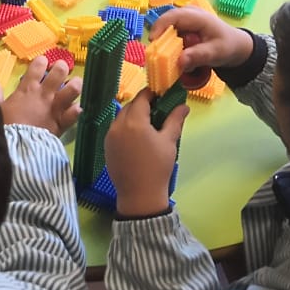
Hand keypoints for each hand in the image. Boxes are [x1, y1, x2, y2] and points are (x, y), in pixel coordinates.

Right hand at [0, 56, 82, 135]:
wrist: (17, 148)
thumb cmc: (5, 126)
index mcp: (28, 88)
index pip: (38, 65)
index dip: (42, 61)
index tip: (42, 63)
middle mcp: (44, 94)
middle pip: (60, 71)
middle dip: (61, 68)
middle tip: (60, 70)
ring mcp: (56, 107)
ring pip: (74, 88)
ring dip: (75, 85)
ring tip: (74, 85)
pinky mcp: (63, 122)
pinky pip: (75, 112)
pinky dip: (76, 110)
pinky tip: (76, 109)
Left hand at [106, 89, 188, 216]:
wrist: (140, 195)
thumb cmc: (157, 167)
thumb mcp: (169, 141)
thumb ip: (175, 120)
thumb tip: (184, 106)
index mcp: (135, 121)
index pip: (142, 98)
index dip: (151, 94)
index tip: (160, 96)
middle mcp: (118, 125)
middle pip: (130, 106)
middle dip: (142, 105)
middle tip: (157, 111)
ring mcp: (110, 136)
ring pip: (121, 117)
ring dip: (132, 116)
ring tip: (147, 126)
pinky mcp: (106, 146)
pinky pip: (115, 129)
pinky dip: (125, 128)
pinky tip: (136, 138)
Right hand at [151, 6, 252, 78]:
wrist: (235, 45)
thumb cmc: (227, 46)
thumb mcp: (216, 53)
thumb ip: (199, 56)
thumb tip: (180, 62)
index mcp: (196, 16)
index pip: (172, 17)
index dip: (159, 28)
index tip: (152, 43)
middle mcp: (187, 14)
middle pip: (165, 23)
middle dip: (158, 39)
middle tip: (155, 57)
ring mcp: (183, 19)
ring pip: (165, 30)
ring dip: (163, 45)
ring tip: (164, 60)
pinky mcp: (182, 27)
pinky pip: (170, 35)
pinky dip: (168, 46)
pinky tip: (172, 57)